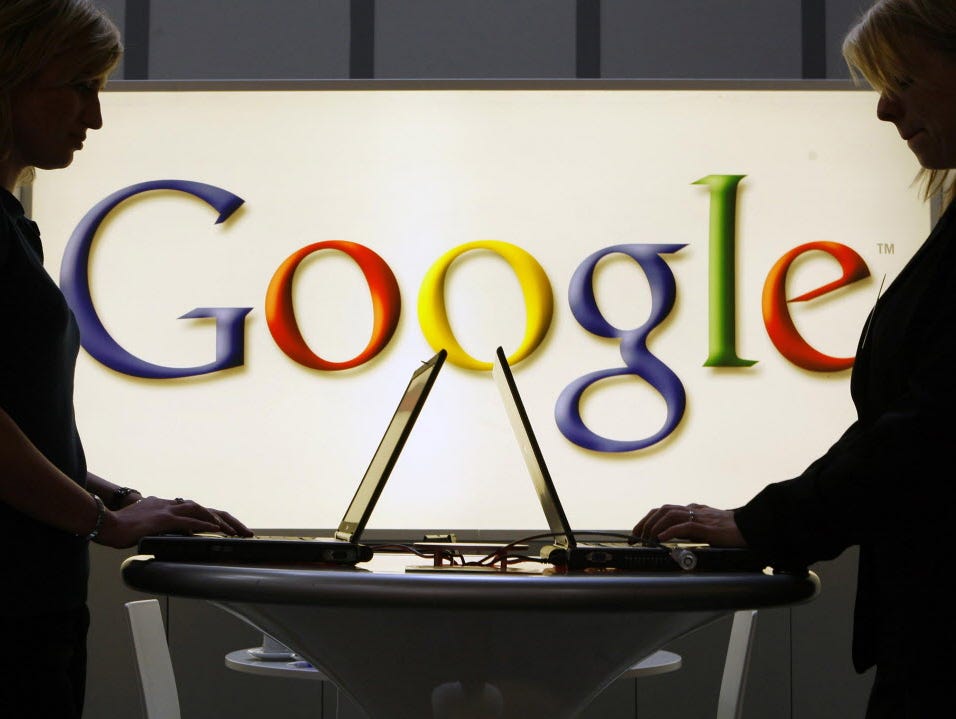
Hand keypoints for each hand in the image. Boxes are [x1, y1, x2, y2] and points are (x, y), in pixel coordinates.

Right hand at [94, 495, 252, 548]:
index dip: (215, 519)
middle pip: (206, 509)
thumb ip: (158, 529)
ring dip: (222, 522)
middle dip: (228, 520)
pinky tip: (218, 530)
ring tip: (237, 532)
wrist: (105, 522)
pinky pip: (190, 521)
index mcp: (167, 506)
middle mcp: (170, 504)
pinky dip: (206, 525)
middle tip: (244, 531)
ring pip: (202, 511)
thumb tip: (165, 537)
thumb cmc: (120, 526)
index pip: (197, 510)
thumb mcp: (144, 526)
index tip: (230, 528)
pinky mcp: (163, 519)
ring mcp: (167, 510)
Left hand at [631, 503, 745, 546]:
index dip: (649, 518)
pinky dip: (670, 531)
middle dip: (647, 521)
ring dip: (655, 526)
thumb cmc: (731, 530)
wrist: (751, 529)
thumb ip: (691, 529)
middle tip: (637, 536)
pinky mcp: (707, 527)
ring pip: (670, 515)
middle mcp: (694, 510)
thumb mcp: (706, 527)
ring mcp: (700, 517)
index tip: (639, 530)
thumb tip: (674, 536)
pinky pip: (684, 526)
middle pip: (663, 509)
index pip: (665, 509)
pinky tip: (661, 538)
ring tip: (647, 538)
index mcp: (693, 509)